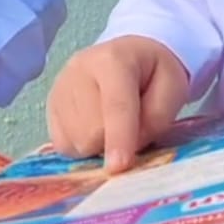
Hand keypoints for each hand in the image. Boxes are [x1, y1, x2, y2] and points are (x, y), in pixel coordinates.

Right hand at [47, 35, 189, 170]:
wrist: (129, 56)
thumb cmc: (153, 74)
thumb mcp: (173, 86)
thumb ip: (157, 117)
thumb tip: (130, 147)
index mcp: (114, 60)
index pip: (116, 105)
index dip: (119, 138)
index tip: (119, 167)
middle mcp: (79, 70)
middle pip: (91, 130)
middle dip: (113, 142)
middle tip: (131, 127)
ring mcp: (59, 88)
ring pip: (75, 141)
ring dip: (98, 146)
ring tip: (111, 125)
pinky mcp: (50, 105)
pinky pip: (62, 145)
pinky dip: (82, 146)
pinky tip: (93, 129)